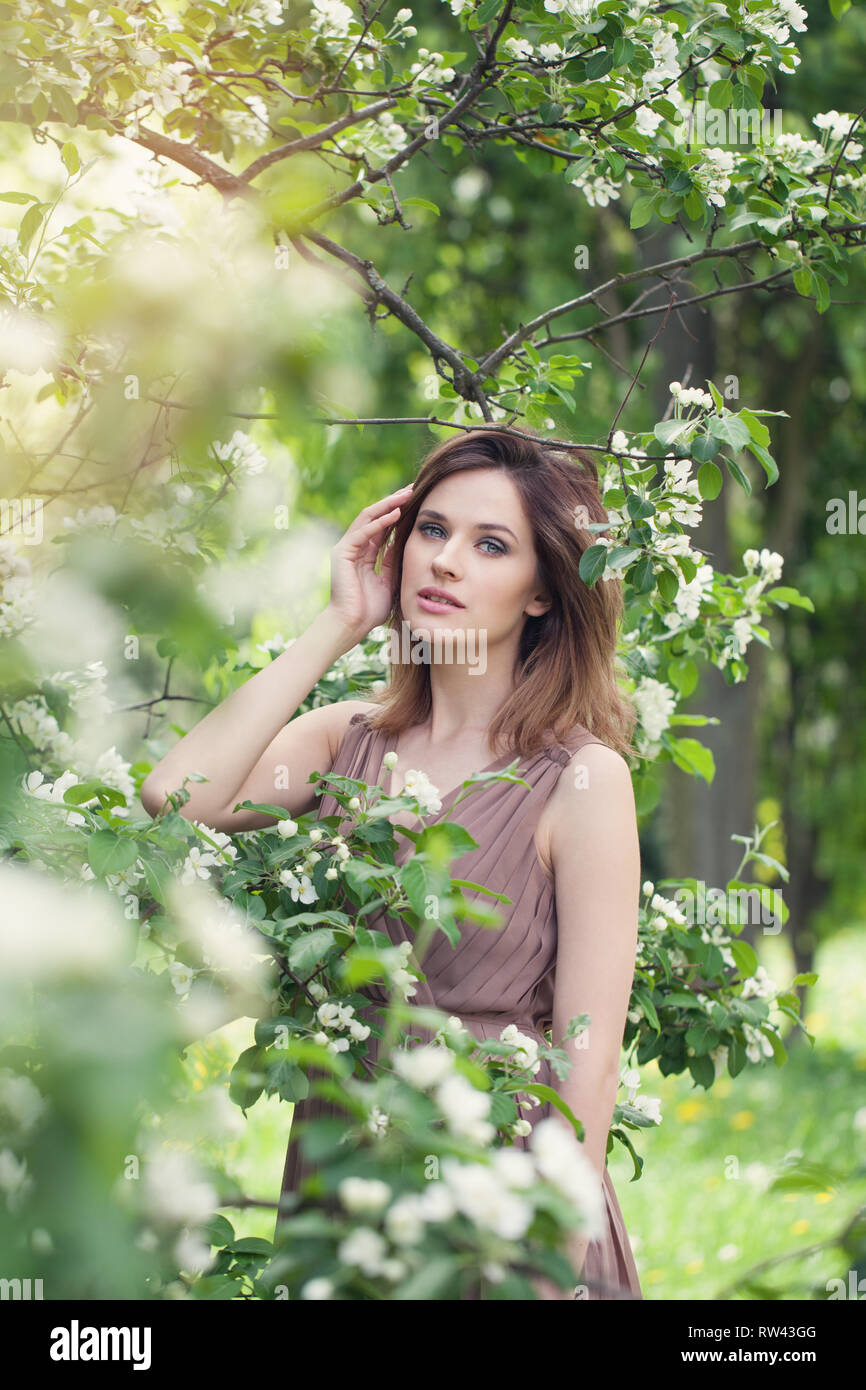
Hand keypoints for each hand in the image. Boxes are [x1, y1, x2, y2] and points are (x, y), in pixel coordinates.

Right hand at [326, 485, 413, 643]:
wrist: (352, 624)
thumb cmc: (370, 609)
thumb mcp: (390, 580)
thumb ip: (394, 562)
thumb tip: (407, 545)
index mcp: (365, 553)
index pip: (383, 526)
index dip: (400, 513)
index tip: (418, 502)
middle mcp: (355, 547)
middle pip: (376, 516)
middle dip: (395, 502)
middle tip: (413, 489)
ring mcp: (347, 548)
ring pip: (368, 518)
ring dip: (388, 505)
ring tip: (406, 495)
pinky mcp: (342, 553)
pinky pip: (362, 532)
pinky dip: (379, 522)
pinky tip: (395, 514)